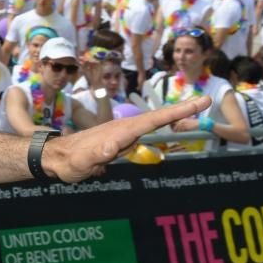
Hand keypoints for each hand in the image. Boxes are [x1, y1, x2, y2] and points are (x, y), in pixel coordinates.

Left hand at [47, 95, 208, 180]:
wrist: (56, 158)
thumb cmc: (69, 162)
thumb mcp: (82, 162)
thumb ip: (97, 155)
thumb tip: (113, 148)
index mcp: (120, 132)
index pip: (154, 120)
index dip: (177, 111)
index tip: (198, 101)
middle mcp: (125, 128)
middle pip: (159, 117)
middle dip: (182, 109)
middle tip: (206, 100)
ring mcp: (124, 132)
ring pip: (154, 122)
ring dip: (176, 115)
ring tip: (198, 107)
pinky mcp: (122, 138)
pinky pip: (146, 131)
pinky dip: (163, 124)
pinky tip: (174, 122)